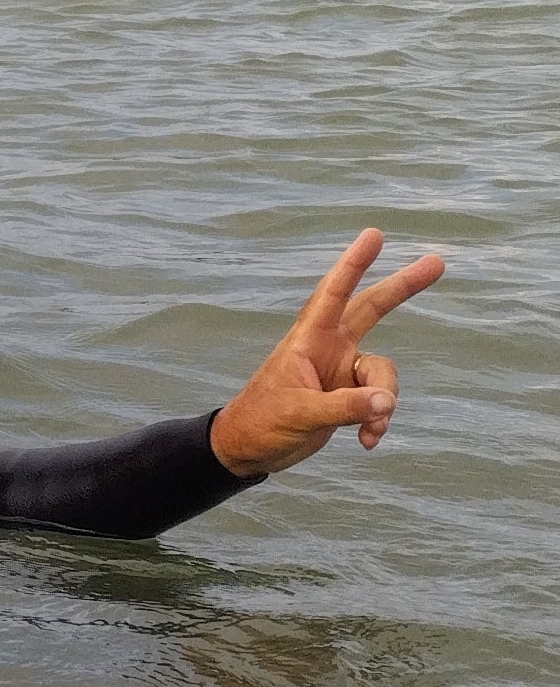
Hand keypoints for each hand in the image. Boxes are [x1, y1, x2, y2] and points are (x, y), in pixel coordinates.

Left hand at [209, 228, 444, 478]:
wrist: (249, 451)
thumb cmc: (260, 423)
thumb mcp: (300, 415)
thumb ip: (344, 408)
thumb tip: (386, 402)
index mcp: (308, 340)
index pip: (332, 294)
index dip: (353, 265)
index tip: (374, 235)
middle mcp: (329, 348)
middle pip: (372, 309)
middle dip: (402, 287)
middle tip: (437, 262)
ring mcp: (340, 370)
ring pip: (382, 374)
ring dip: (384, 402)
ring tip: (370, 431)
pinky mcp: (348, 395)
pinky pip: (378, 401)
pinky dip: (378, 420)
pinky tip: (367, 441)